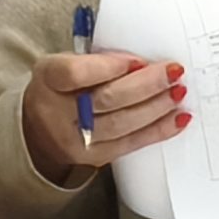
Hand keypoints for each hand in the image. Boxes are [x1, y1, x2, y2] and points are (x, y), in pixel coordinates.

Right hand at [19, 49, 187, 177]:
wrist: (40, 130)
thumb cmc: (60, 89)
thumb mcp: (64, 65)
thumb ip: (96, 62)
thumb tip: (141, 65)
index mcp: (48, 80)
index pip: (75, 74)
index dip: (109, 66)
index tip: (138, 60)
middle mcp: (56, 113)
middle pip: (106, 99)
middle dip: (145, 85)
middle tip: (173, 72)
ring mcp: (76, 140)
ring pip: (122, 123)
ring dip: (156, 107)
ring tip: (178, 92)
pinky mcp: (95, 158)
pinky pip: (131, 143)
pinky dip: (158, 130)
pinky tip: (178, 118)